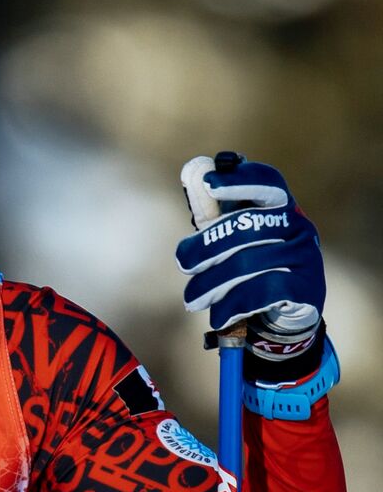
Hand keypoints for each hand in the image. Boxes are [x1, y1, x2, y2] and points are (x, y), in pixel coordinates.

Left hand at [176, 155, 324, 360]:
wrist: (281, 320)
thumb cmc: (249, 271)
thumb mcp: (229, 241)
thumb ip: (211, 211)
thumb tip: (191, 171)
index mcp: (281, 209)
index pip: (268, 183)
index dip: (239, 180)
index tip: (208, 183)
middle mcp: (299, 227)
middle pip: (246, 226)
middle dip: (207, 246)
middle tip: (183, 264)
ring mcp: (306, 257)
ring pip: (248, 263)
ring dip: (211, 284)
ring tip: (192, 300)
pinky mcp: (308, 288)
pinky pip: (262, 292)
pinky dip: (232, 305)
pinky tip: (218, 315)